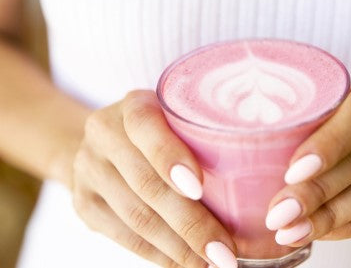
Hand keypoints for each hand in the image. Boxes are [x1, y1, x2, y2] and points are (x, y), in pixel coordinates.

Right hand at [72, 90, 236, 267]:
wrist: (104, 142)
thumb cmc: (161, 131)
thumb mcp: (178, 119)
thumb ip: (206, 136)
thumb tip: (258, 186)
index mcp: (132, 106)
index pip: (145, 127)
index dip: (169, 157)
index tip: (199, 189)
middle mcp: (103, 134)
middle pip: (147, 184)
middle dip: (190, 223)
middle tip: (226, 252)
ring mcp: (88, 170)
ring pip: (137, 216)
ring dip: (179, 247)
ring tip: (212, 263)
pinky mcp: (84, 204)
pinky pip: (124, 236)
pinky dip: (159, 255)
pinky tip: (186, 263)